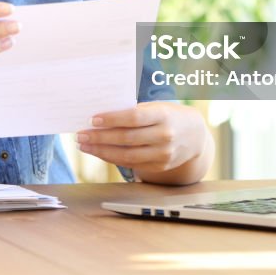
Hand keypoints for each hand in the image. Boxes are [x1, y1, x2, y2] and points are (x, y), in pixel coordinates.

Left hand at [75, 102, 210, 181]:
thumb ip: (135, 112)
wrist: (195, 135)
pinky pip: (131, 164)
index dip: (112, 119)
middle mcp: (164, 136)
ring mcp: (163, 154)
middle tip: (81, 135)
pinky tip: (100, 153)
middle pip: (126, 138)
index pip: (133, 117)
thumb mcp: (157, 107)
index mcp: (163, 115)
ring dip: (101, 151)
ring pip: (126, 155)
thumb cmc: (168, 116)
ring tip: (85, 145)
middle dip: (100, 137)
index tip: (92, 119)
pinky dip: (113, 158)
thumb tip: (101, 118)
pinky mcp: (160, 166)